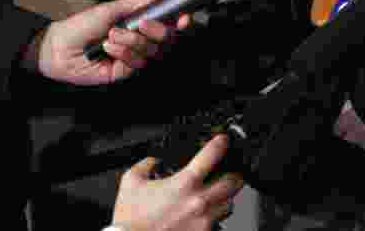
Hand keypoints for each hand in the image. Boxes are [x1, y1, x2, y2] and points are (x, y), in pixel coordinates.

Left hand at [21, 0, 190, 84]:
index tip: (183, 18)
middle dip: (155, 31)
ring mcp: (131, 58)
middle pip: (165, 40)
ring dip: (131, 41)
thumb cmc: (80, 26)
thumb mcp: (112, 9)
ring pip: (150, 52)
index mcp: (138, 24)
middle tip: (140, 24)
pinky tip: (108, 48)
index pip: (167, 25)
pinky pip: (136, 64)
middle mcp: (138, 41)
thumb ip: (140, 1)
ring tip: (111, 36)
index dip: (179, 23)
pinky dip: (123, 53)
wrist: (57, 47)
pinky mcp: (123, 73)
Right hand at [112, 134, 244, 230]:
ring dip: (225, 199)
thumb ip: (145, 164)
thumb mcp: (130, 182)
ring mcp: (203, 221)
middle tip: (229, 172)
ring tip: (216, 196)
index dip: (220, 143)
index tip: (222, 141)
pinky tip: (203, 216)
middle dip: (233, 174)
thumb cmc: (130, 221)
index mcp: (183, 184)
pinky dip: (214, 218)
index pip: (211, 155)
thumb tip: (153, 160)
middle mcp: (198, 201)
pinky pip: (218, 224)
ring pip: (229, 205)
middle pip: (233, 182)